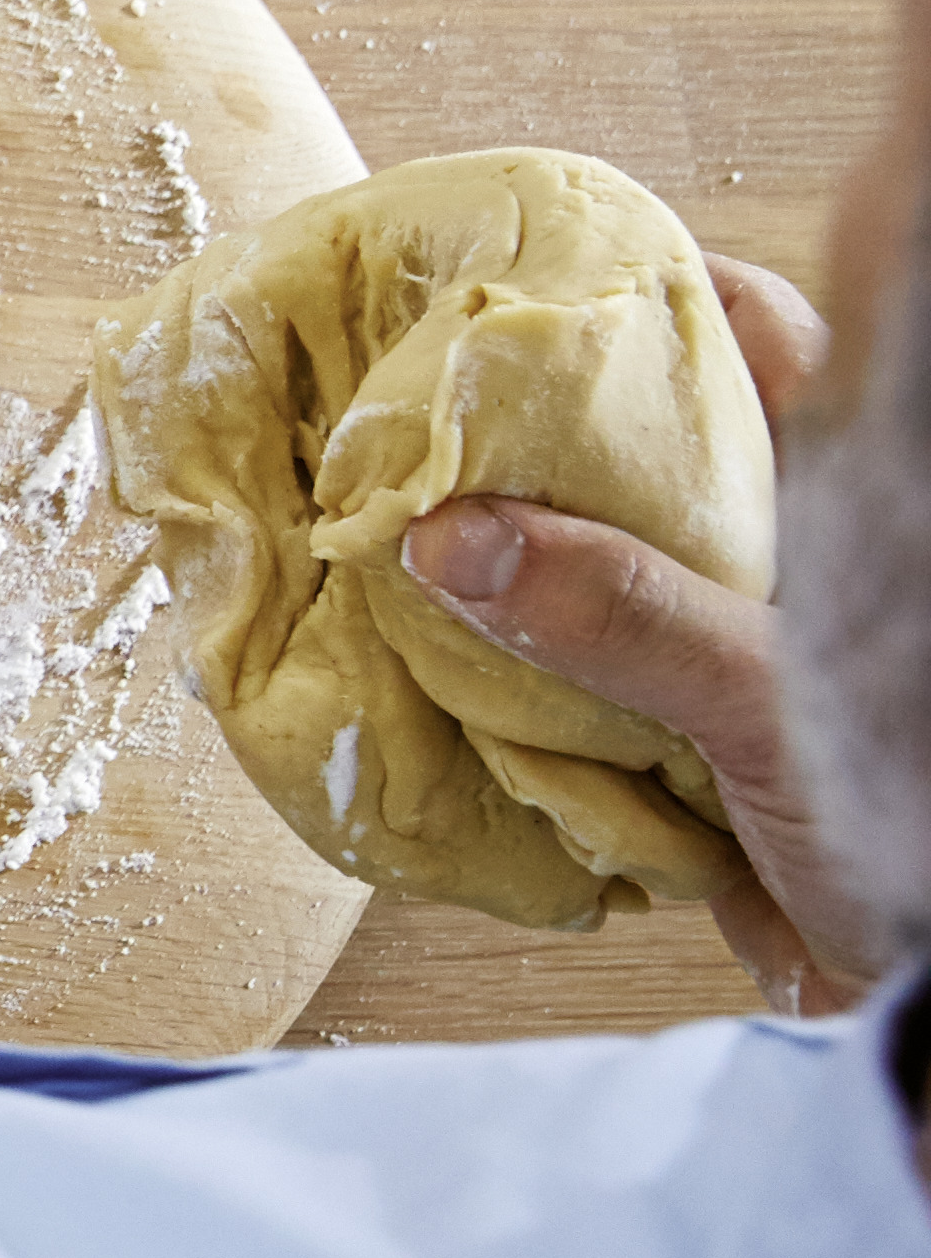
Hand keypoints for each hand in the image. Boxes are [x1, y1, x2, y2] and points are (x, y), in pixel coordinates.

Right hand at [406, 257, 889, 1010]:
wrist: (928, 980)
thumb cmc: (913, 813)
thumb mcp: (771, 694)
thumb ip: (623, 612)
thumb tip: (450, 538)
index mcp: (839, 499)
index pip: (738, 332)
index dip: (629, 290)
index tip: (504, 278)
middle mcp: (780, 555)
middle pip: (636, 448)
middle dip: (519, 435)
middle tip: (399, 413)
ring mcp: (728, 644)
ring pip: (591, 564)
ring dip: (497, 568)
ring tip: (382, 534)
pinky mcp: (682, 739)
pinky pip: (566, 685)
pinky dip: (496, 682)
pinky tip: (423, 669)